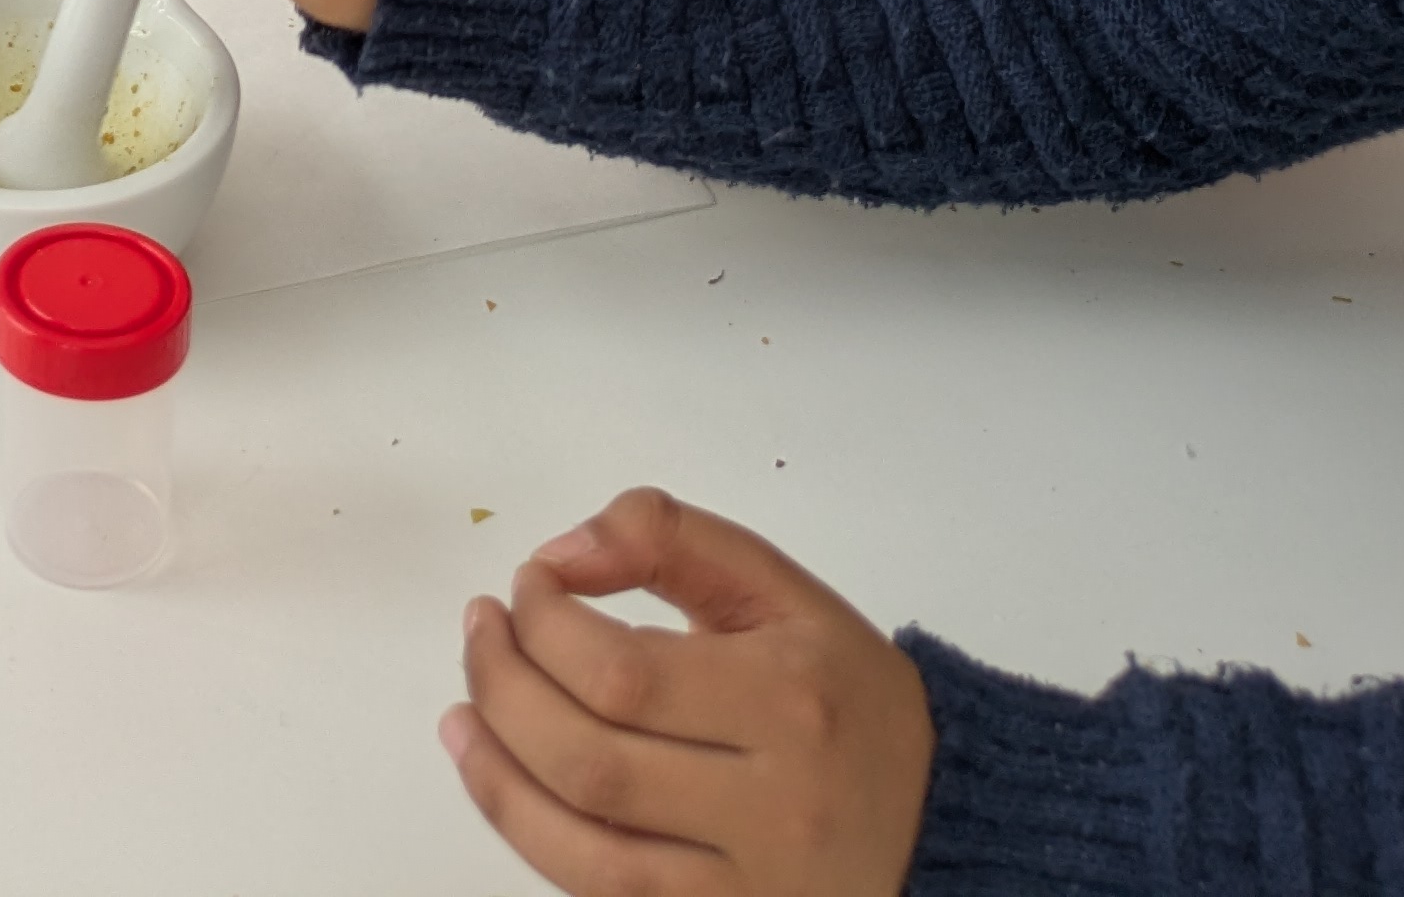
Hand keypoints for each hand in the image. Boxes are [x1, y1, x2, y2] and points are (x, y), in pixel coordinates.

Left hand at [444, 491, 933, 896]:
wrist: (938, 822)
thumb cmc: (845, 697)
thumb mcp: (784, 592)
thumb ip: (674, 542)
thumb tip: (562, 553)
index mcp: (792, 700)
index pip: (623, 672)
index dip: (544, 624)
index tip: (529, 584)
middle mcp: (773, 804)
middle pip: (590, 759)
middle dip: (505, 686)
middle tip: (483, 629)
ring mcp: (746, 885)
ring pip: (581, 845)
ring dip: (495, 770)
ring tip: (465, 705)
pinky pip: (599, 893)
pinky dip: (529, 832)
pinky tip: (496, 774)